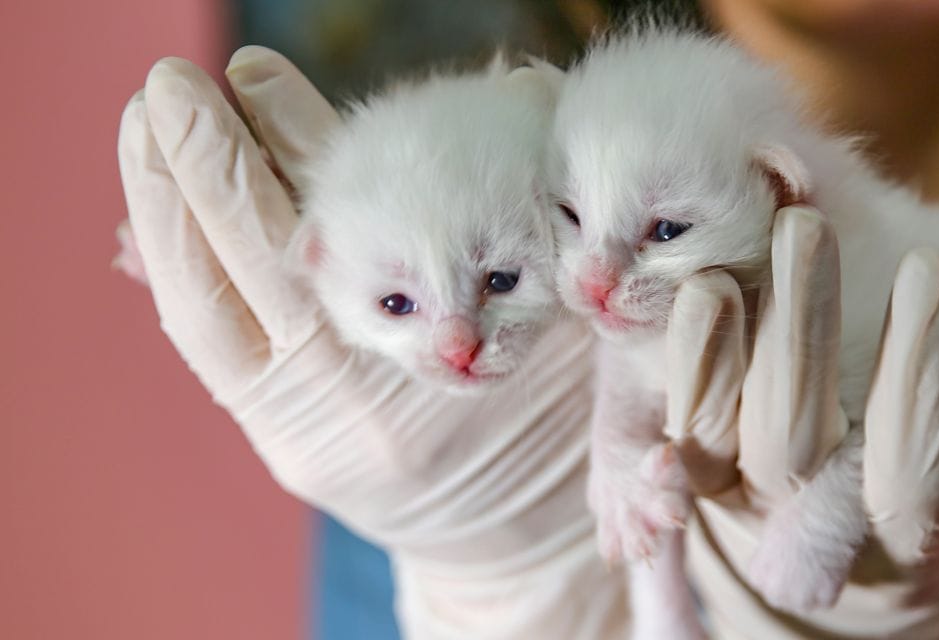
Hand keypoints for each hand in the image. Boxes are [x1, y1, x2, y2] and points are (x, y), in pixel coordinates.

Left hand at [117, 48, 624, 638]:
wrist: (531, 538)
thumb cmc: (572, 418)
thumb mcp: (583, 319)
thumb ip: (528, 209)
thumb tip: (516, 77)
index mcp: (447, 359)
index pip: (337, 229)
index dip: (290, 146)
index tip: (251, 72)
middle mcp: (361, 402)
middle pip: (260, 268)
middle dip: (211, 168)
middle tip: (171, 87)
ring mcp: (309, 430)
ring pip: (209, 313)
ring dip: (169, 214)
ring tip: (145, 128)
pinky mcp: (282, 443)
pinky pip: (209, 352)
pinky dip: (174, 274)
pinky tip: (151, 219)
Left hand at [666, 208, 938, 638]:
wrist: (882, 556)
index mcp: (913, 558)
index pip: (911, 478)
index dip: (920, 380)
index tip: (931, 268)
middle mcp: (814, 548)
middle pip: (791, 449)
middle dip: (800, 333)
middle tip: (806, 229)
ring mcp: (747, 513)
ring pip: (717, 442)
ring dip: (720, 346)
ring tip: (732, 262)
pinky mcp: (705, 480)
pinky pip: (679, 433)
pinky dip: (682, 369)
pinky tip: (703, 297)